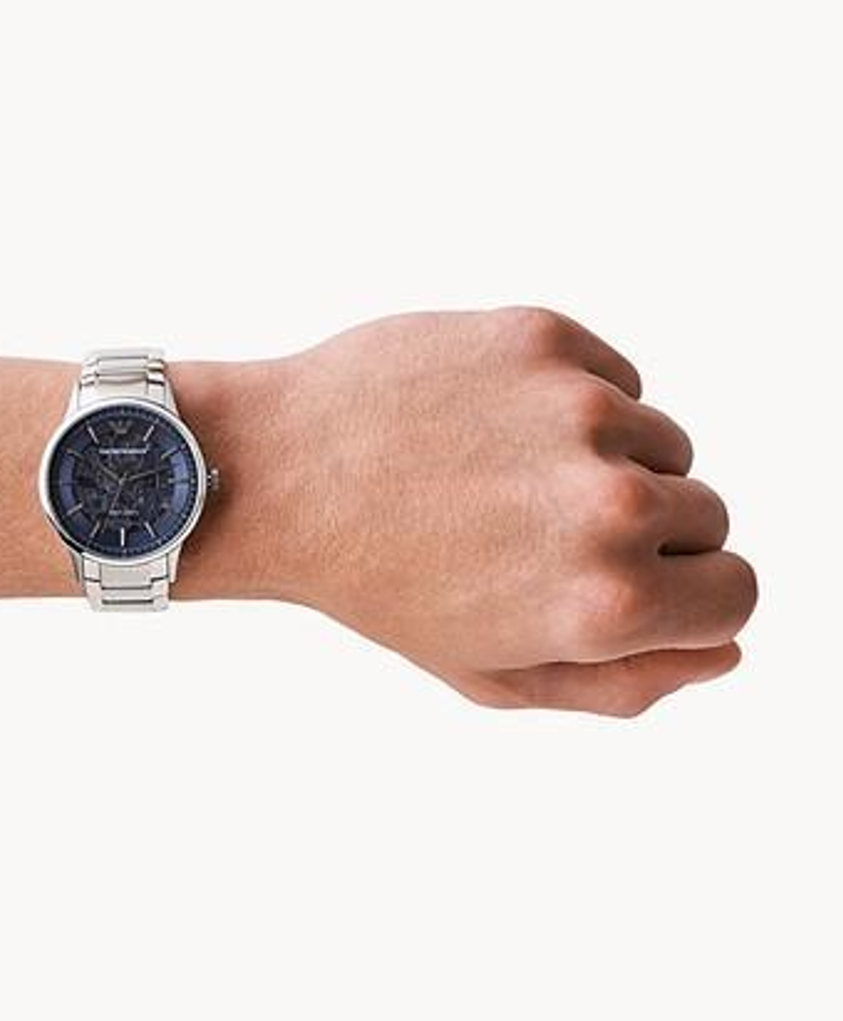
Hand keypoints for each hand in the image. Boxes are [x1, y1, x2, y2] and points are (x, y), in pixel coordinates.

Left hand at [272, 306, 757, 715]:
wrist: (282, 472)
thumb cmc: (381, 584)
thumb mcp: (496, 675)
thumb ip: (627, 682)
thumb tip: (723, 650)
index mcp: (606, 602)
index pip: (738, 596)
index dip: (691, 598)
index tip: (640, 587)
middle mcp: (609, 501)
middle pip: (709, 516)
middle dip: (647, 533)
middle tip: (544, 535)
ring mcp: (580, 407)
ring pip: (664, 441)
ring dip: (612, 462)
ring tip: (510, 479)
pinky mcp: (545, 338)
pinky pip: (617, 379)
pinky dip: (576, 403)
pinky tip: (495, 425)